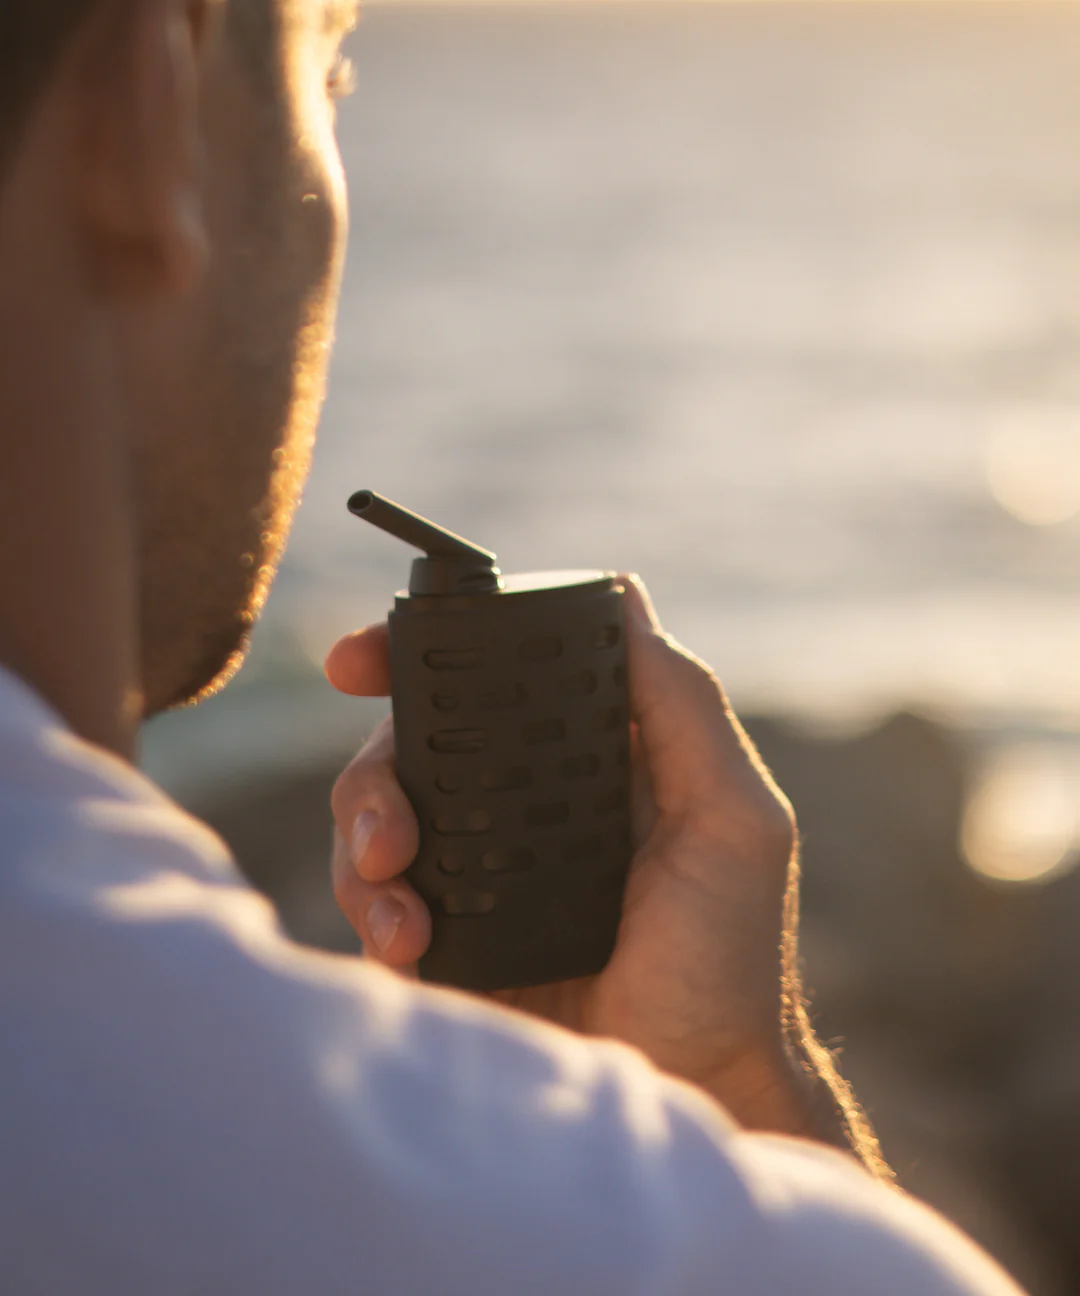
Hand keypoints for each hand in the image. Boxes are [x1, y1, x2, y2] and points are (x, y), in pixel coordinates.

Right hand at [325, 578, 850, 1147]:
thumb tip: (623, 596)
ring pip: (378, 813)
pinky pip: (373, 895)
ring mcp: (477, 868)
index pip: (494, 680)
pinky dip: (371, 906)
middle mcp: (522, 802)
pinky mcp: (446, 933)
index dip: (427, 653)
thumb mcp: (734, 818)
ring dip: (364, 837)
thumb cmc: (729, 958)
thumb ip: (683, 706)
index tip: (366, 657)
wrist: (689, 1083)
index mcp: (585, 759)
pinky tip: (407, 940)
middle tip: (385, 818)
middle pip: (414, 741)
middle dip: (375, 763)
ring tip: (397, 886)